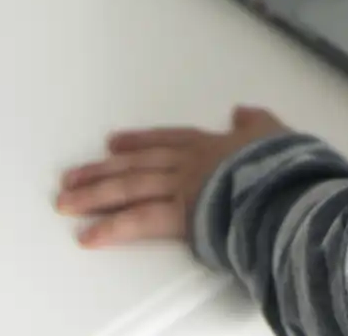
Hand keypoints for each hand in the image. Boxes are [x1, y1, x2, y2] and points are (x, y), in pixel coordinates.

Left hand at [55, 106, 287, 247]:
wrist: (281, 184)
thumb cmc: (282, 163)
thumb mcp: (274, 132)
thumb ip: (256, 122)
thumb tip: (243, 111)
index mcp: (210, 144)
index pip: (167, 140)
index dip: (139, 141)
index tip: (114, 143)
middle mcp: (188, 163)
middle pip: (137, 164)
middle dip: (102, 170)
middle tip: (71, 176)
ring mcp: (180, 187)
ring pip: (130, 187)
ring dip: (95, 194)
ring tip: (65, 201)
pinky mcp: (178, 215)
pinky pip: (139, 221)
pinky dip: (112, 228)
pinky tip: (88, 236)